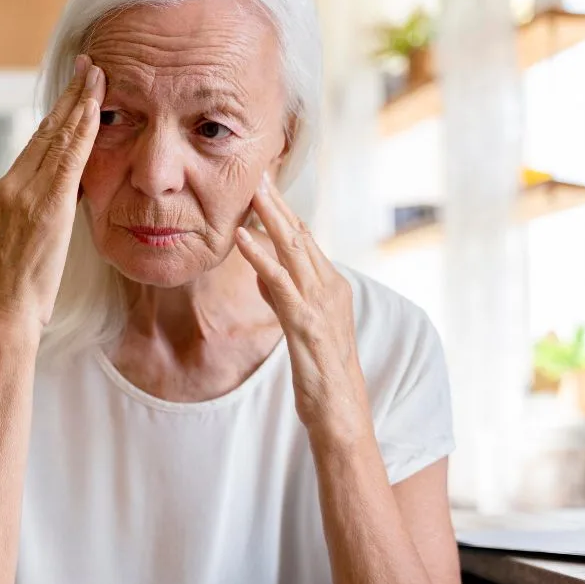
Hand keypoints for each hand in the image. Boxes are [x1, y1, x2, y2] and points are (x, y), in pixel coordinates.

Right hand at [0, 55, 105, 332]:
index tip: (74, 91)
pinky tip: (97, 109)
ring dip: (80, 102)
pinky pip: (68, 158)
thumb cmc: (19, 291)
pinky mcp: (43, 205)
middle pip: (45, 130)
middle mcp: (11, 185)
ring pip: (56, 137)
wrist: (5, 312)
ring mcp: (24, 193)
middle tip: (89, 65)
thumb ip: (41, 214)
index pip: (36, 144)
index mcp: (5, 192)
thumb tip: (65, 199)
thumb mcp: (27, 243)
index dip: (57, 114)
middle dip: (69, 96)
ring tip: (97, 75)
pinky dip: (83, 130)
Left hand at [233, 176, 371, 440]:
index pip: (305, 239)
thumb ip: (283, 295)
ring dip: (271, 218)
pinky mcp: (306, 323)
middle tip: (258, 170)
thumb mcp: (299, 325)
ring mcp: (321, 303)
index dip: (284, 210)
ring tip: (251, 190)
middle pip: (301, 235)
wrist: (341, 412)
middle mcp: (330, 287)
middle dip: (278, 202)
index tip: (264, 183)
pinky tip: (243, 238)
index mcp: (330, 286)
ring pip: (294, 250)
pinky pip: (280, 283)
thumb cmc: (321, 373)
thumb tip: (262, 270)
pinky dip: (260, 257)